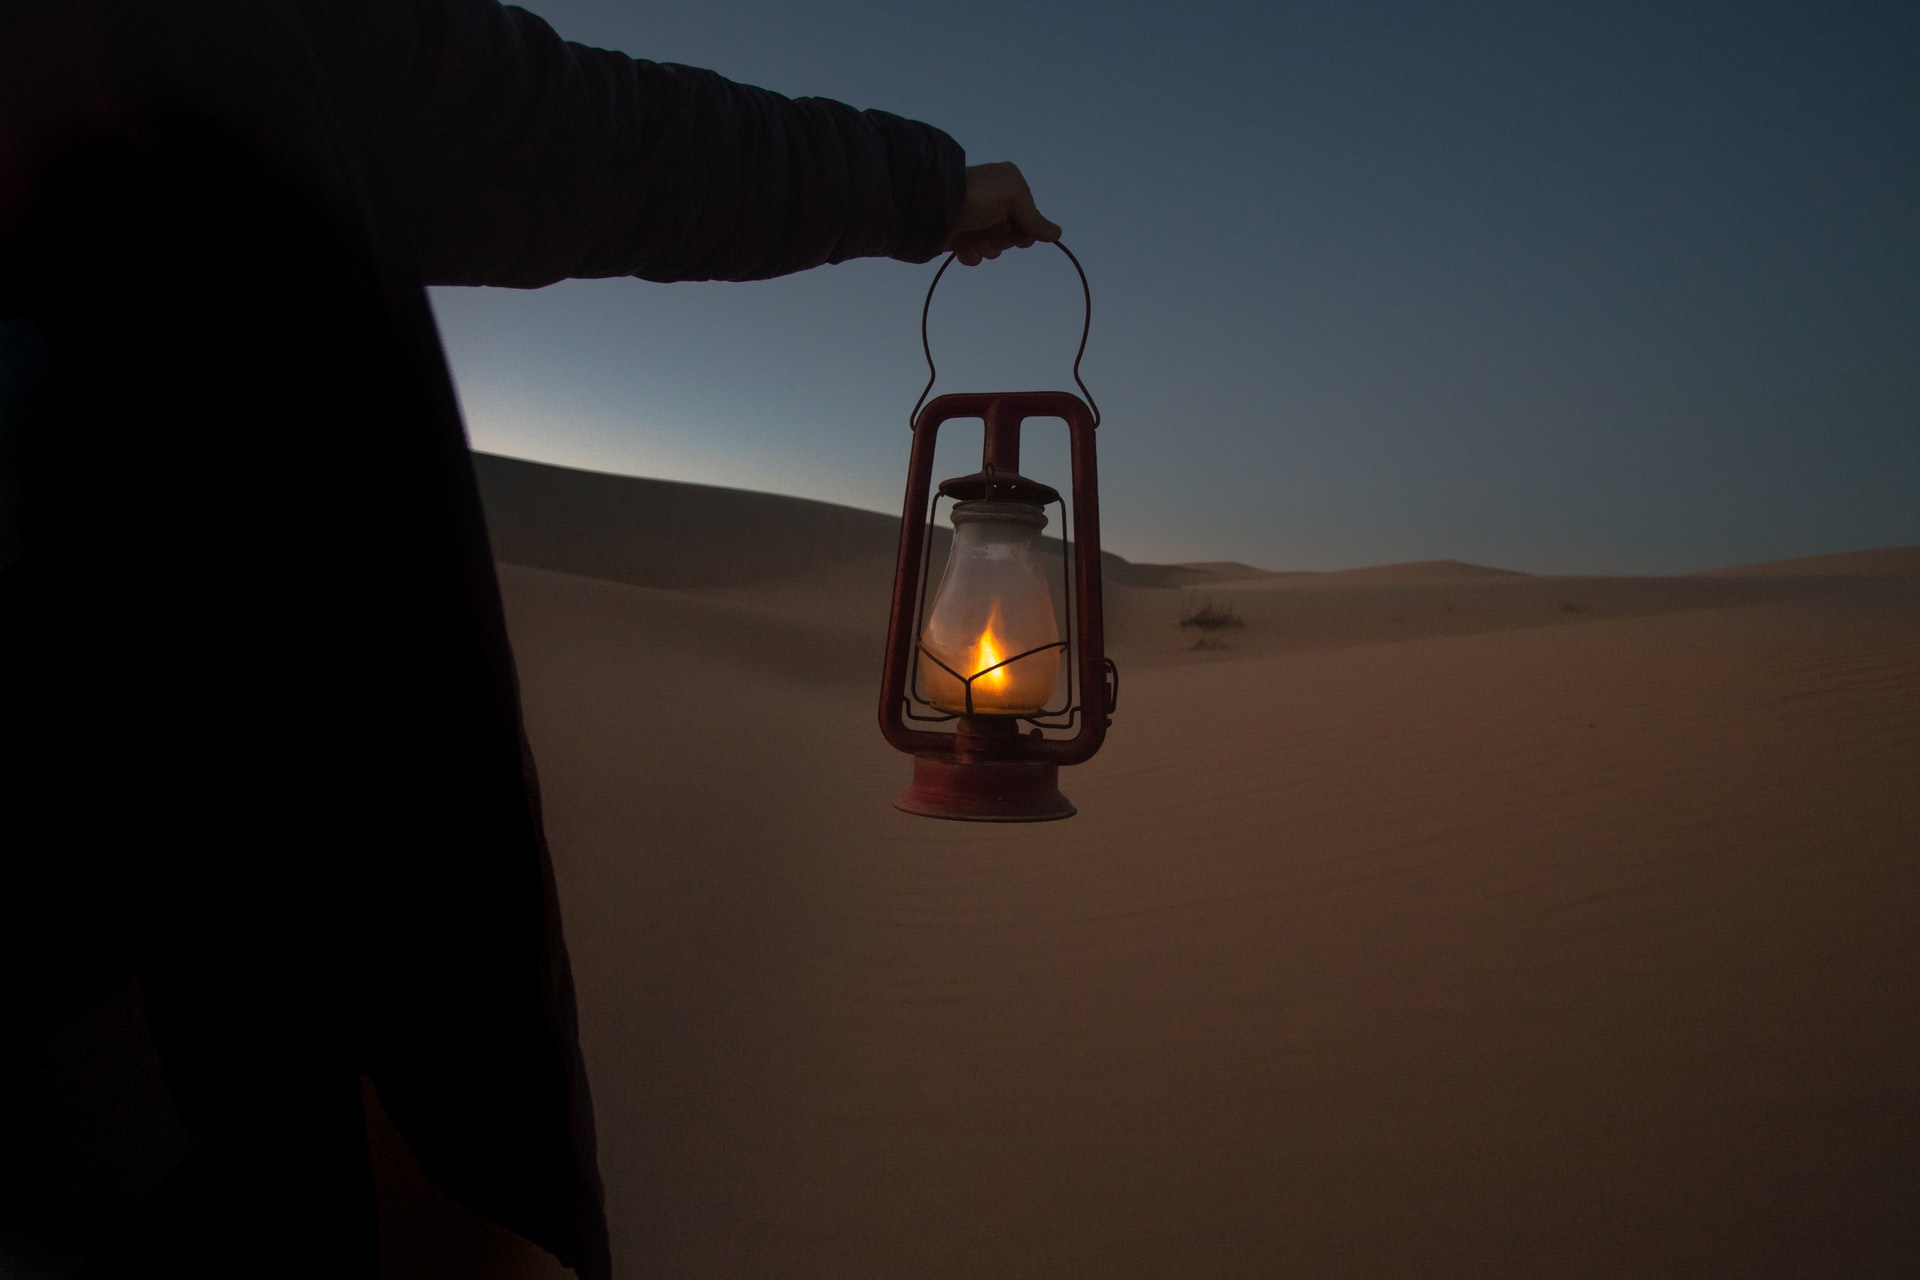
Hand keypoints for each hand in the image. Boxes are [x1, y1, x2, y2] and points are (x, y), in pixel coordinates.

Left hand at [945, 162, 1061, 265]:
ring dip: (984, 245)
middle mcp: (993, 204)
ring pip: (993, 250)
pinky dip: (968, 253)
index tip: (1016, 229)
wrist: (934, 206)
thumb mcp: (1013, 196)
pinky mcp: (959, 238)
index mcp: (1008, 187)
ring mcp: (975, 222)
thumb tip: (1057, 234)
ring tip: (971, 233)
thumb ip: (1035, 218)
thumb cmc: (978, 196)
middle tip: (989, 226)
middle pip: (1012, 237)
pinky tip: (960, 242)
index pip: (1029, 221)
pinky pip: (974, 258)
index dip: (1024, 230)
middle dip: (1002, 237)